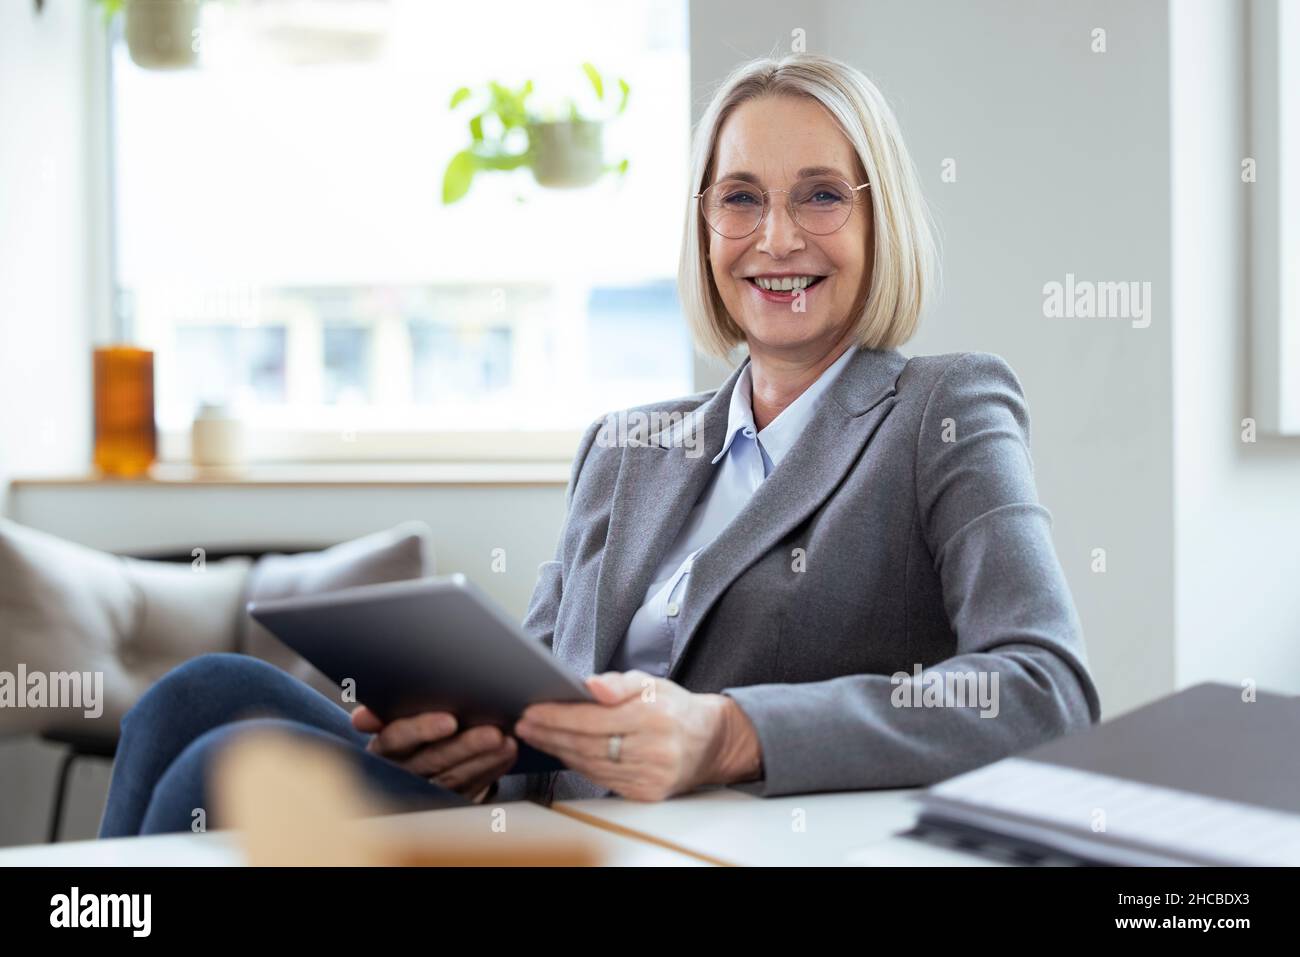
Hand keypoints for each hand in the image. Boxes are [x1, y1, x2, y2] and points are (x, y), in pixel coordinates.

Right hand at [350, 705, 516, 803]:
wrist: (409, 765)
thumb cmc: (406, 731)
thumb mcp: (392, 719)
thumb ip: (383, 715)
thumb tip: (362, 719)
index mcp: (383, 748)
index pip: (396, 738)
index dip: (422, 729)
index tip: (449, 721)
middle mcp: (400, 772)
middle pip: (431, 760)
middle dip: (465, 746)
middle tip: (494, 733)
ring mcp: (425, 789)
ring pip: (454, 777)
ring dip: (484, 759)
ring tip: (507, 742)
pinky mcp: (446, 801)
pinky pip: (470, 789)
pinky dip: (491, 770)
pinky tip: (507, 754)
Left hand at [514, 670, 761, 801]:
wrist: (711, 742)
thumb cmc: (676, 709)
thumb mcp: (652, 684)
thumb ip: (619, 683)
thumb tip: (589, 686)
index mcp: (653, 717)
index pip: (593, 719)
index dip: (558, 716)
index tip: (532, 711)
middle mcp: (653, 749)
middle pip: (587, 744)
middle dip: (550, 734)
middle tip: (525, 724)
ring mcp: (650, 775)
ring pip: (591, 765)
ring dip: (558, 751)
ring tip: (537, 736)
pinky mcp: (647, 793)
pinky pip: (602, 779)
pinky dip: (578, 765)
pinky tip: (563, 753)